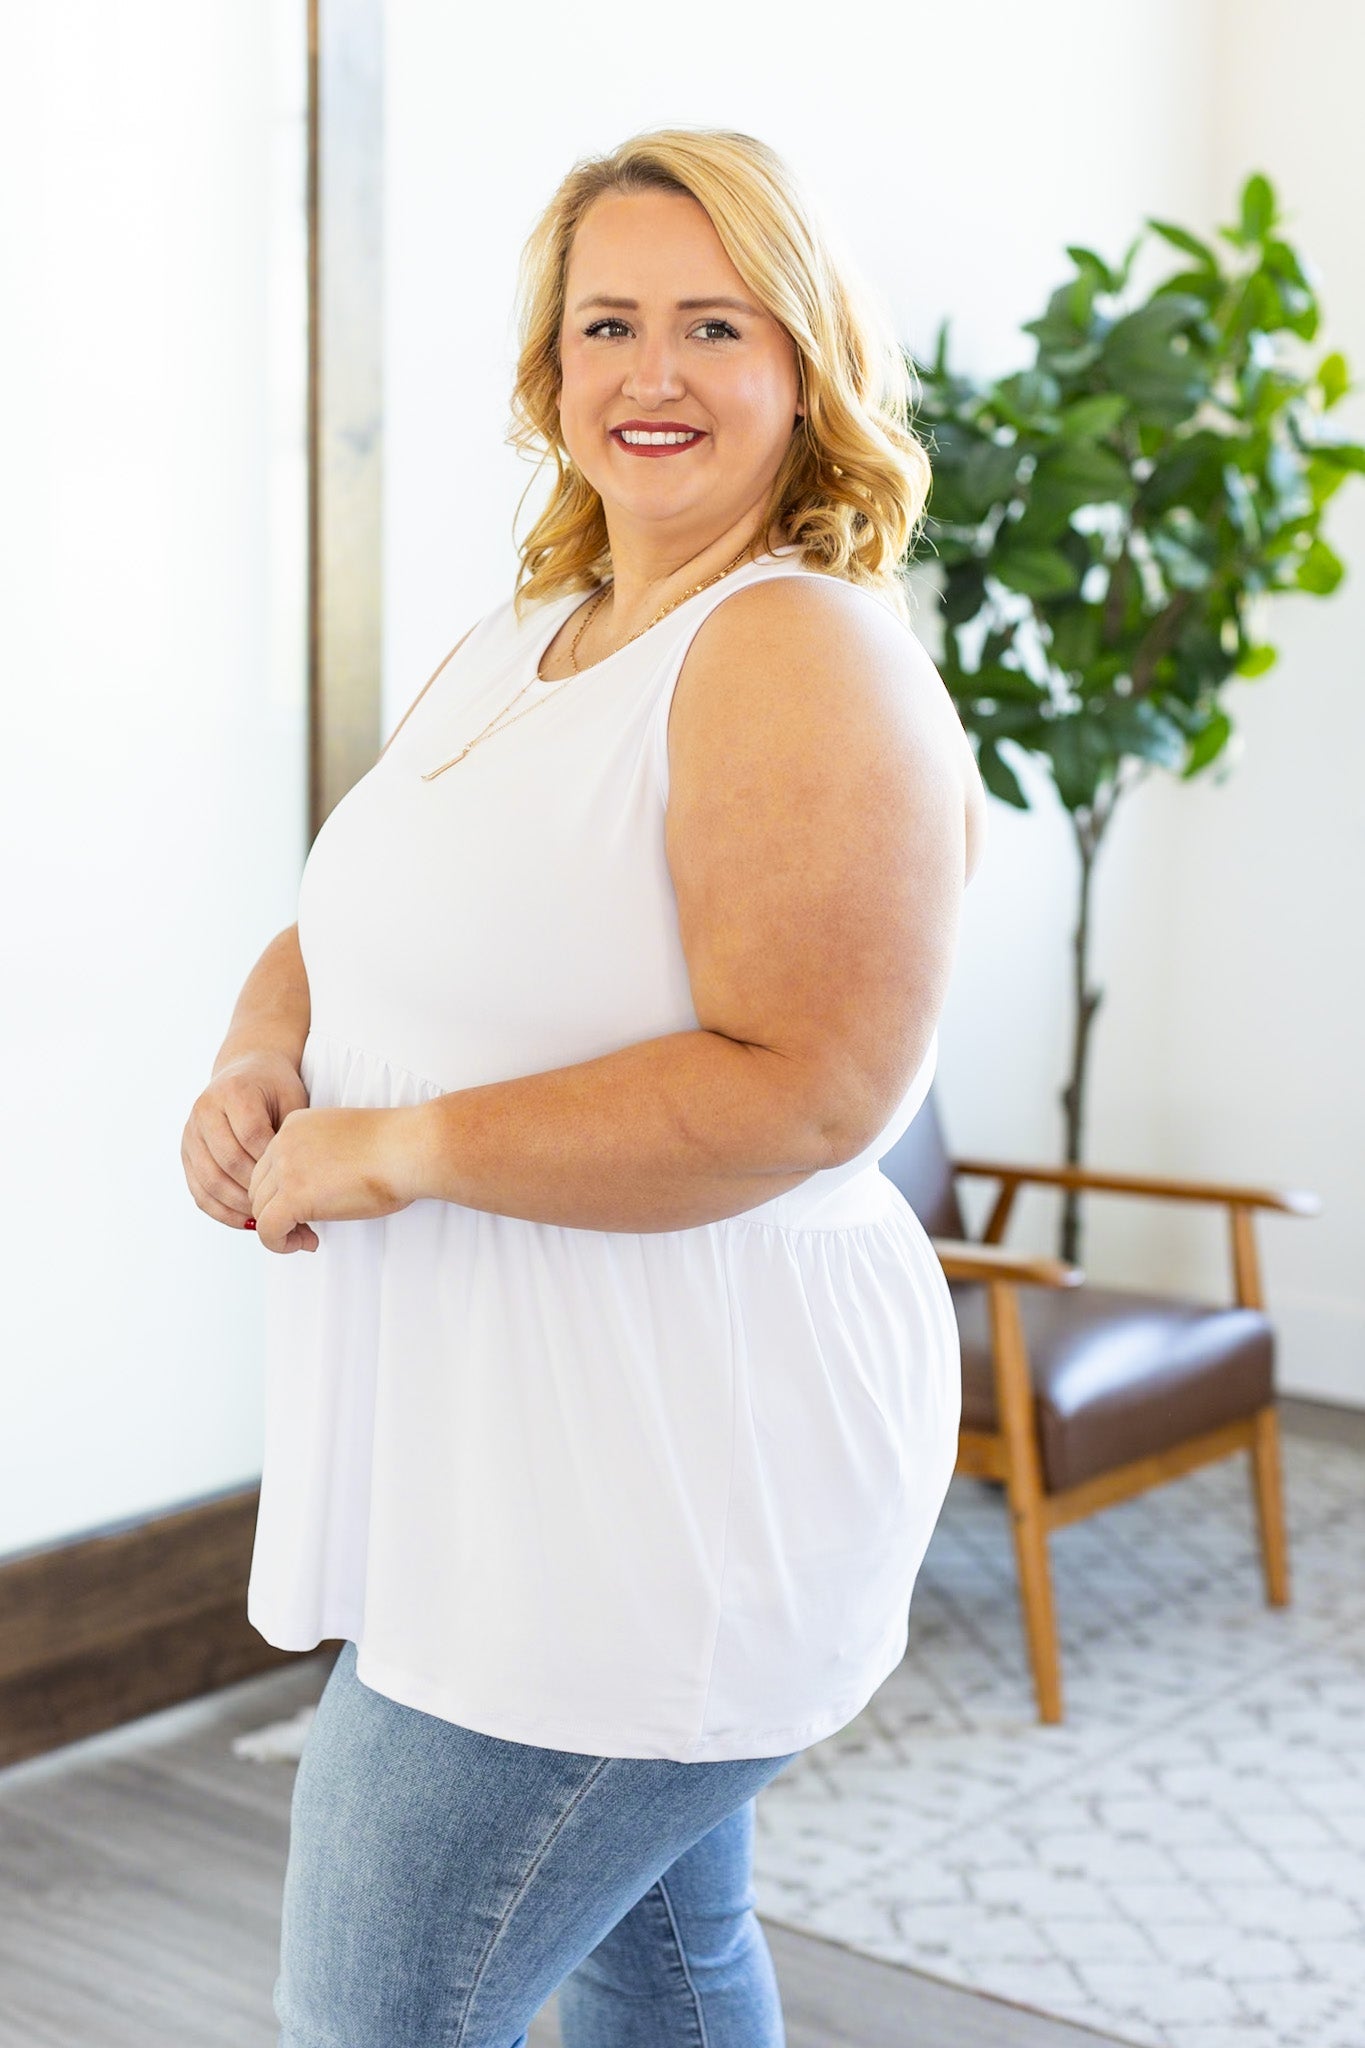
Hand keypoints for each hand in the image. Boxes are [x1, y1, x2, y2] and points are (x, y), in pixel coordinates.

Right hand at [183, 1052, 313, 1246]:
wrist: (245, 1071)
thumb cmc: (275, 1087)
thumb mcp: (292, 1098)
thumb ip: (291, 1134)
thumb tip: (298, 1183)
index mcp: (233, 1092)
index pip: (252, 1137)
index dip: (273, 1165)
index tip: (297, 1186)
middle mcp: (204, 1111)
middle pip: (227, 1162)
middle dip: (257, 1191)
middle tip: (285, 1210)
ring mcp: (190, 1133)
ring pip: (209, 1182)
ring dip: (238, 1207)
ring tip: (268, 1221)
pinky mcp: (186, 1153)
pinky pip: (199, 1191)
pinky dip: (222, 1211)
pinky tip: (247, 1222)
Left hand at [247, 1104, 421, 1253]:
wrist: (410, 1148)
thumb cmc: (396, 1147)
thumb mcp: (346, 1142)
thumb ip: (322, 1158)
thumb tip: (317, 1191)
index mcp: (296, 1124)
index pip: (270, 1163)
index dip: (284, 1190)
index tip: (312, 1204)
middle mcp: (284, 1142)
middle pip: (259, 1186)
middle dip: (278, 1210)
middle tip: (308, 1227)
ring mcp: (286, 1168)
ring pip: (259, 1209)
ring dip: (280, 1229)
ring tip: (309, 1237)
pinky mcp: (293, 1196)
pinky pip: (266, 1229)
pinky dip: (280, 1244)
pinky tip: (308, 1243)